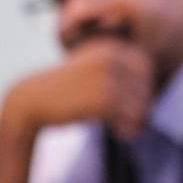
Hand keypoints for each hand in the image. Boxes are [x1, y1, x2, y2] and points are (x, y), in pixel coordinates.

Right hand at [4, 38, 154, 139]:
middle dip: (143, 106)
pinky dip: (128, 128)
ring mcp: (107, 77)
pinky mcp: (102, 99)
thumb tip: (152, 98)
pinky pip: (129, 116)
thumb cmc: (65, 90)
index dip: (145, 86)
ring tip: (127, 130)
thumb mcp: (92, 71)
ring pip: (141, 103)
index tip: (135, 103)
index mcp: (109, 47)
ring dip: (137, 121)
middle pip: (146, 86)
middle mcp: (110, 58)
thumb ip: (120, 75)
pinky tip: (120, 134)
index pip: (145, 66)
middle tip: (132, 122)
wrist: (30, 100)